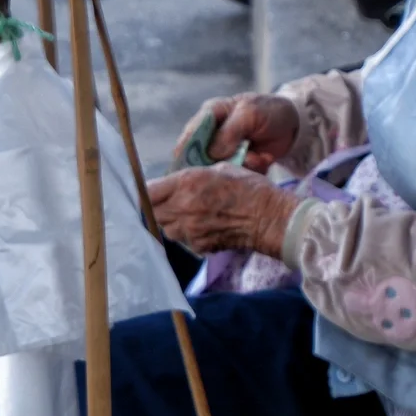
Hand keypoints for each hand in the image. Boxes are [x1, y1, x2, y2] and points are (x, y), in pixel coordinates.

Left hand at [148, 167, 297, 257]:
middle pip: (153, 212)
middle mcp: (183, 208)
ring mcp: (190, 231)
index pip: (147, 192)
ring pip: (166, 228)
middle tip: (169, 202)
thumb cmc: (249, 189)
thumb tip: (176, 184)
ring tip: (188, 214)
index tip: (149, 191)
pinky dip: (187, 234)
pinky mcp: (198, 246)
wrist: (269, 219)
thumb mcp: (219, 169)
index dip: (145, 192)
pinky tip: (203, 226)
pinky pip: (183, 240)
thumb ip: (192, 177)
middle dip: (157, 207)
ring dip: (171, 221)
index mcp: (187, 183)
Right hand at [173, 93, 299, 173]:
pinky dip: (252, 171)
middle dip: (219, 164)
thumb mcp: (249, 113)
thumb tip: (211, 153)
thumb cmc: (268, 111)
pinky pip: (238, 177)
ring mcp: (225, 154)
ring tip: (257, 156)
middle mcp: (212, 137)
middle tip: (238, 160)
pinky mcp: (239, 167)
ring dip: (240, 167)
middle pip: (200, 160)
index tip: (190, 170)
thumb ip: (229, 132)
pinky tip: (263, 159)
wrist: (294, 125)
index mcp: (209, 116)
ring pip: (220, 171)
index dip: (185, 154)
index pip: (189, 137)